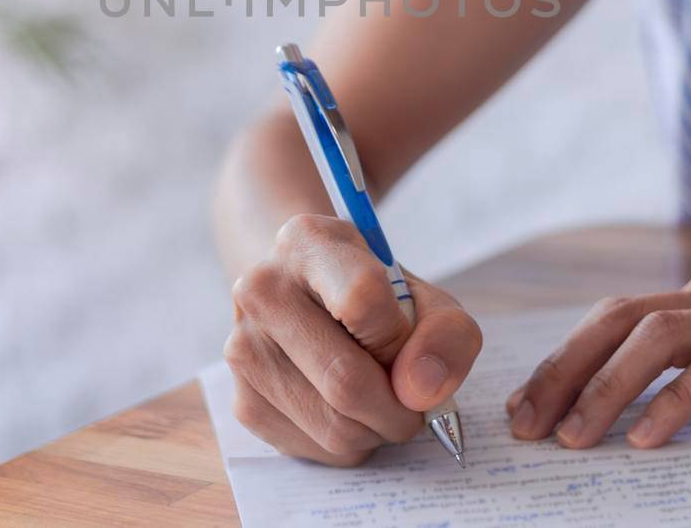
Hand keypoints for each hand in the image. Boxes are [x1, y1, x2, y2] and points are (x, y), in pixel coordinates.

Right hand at [223, 213, 483, 465]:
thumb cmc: (377, 298)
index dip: (401, 339)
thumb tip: (419, 392)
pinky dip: (352, 443)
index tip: (411, 346)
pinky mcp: (243, 400)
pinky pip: (319, 449)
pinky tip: (349, 410)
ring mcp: (243, 347)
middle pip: (346, 380)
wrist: (309, 298)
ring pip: (335, 426)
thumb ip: (447, 334)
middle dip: (399, 407)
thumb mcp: (425, 297)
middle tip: (413, 401)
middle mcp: (261, 289)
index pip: (362, 299)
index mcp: (307, 242)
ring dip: (378, 428)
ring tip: (381, 398)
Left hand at [505, 250, 690, 449]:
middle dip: (562, 370)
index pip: (617, 315)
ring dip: (603, 388)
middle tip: (525, 423)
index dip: (567, 356)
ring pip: (653, 340)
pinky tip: (646, 438)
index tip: (532, 401)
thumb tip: (663, 377)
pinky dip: (674, 404)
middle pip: (616, 321)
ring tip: (573, 439)